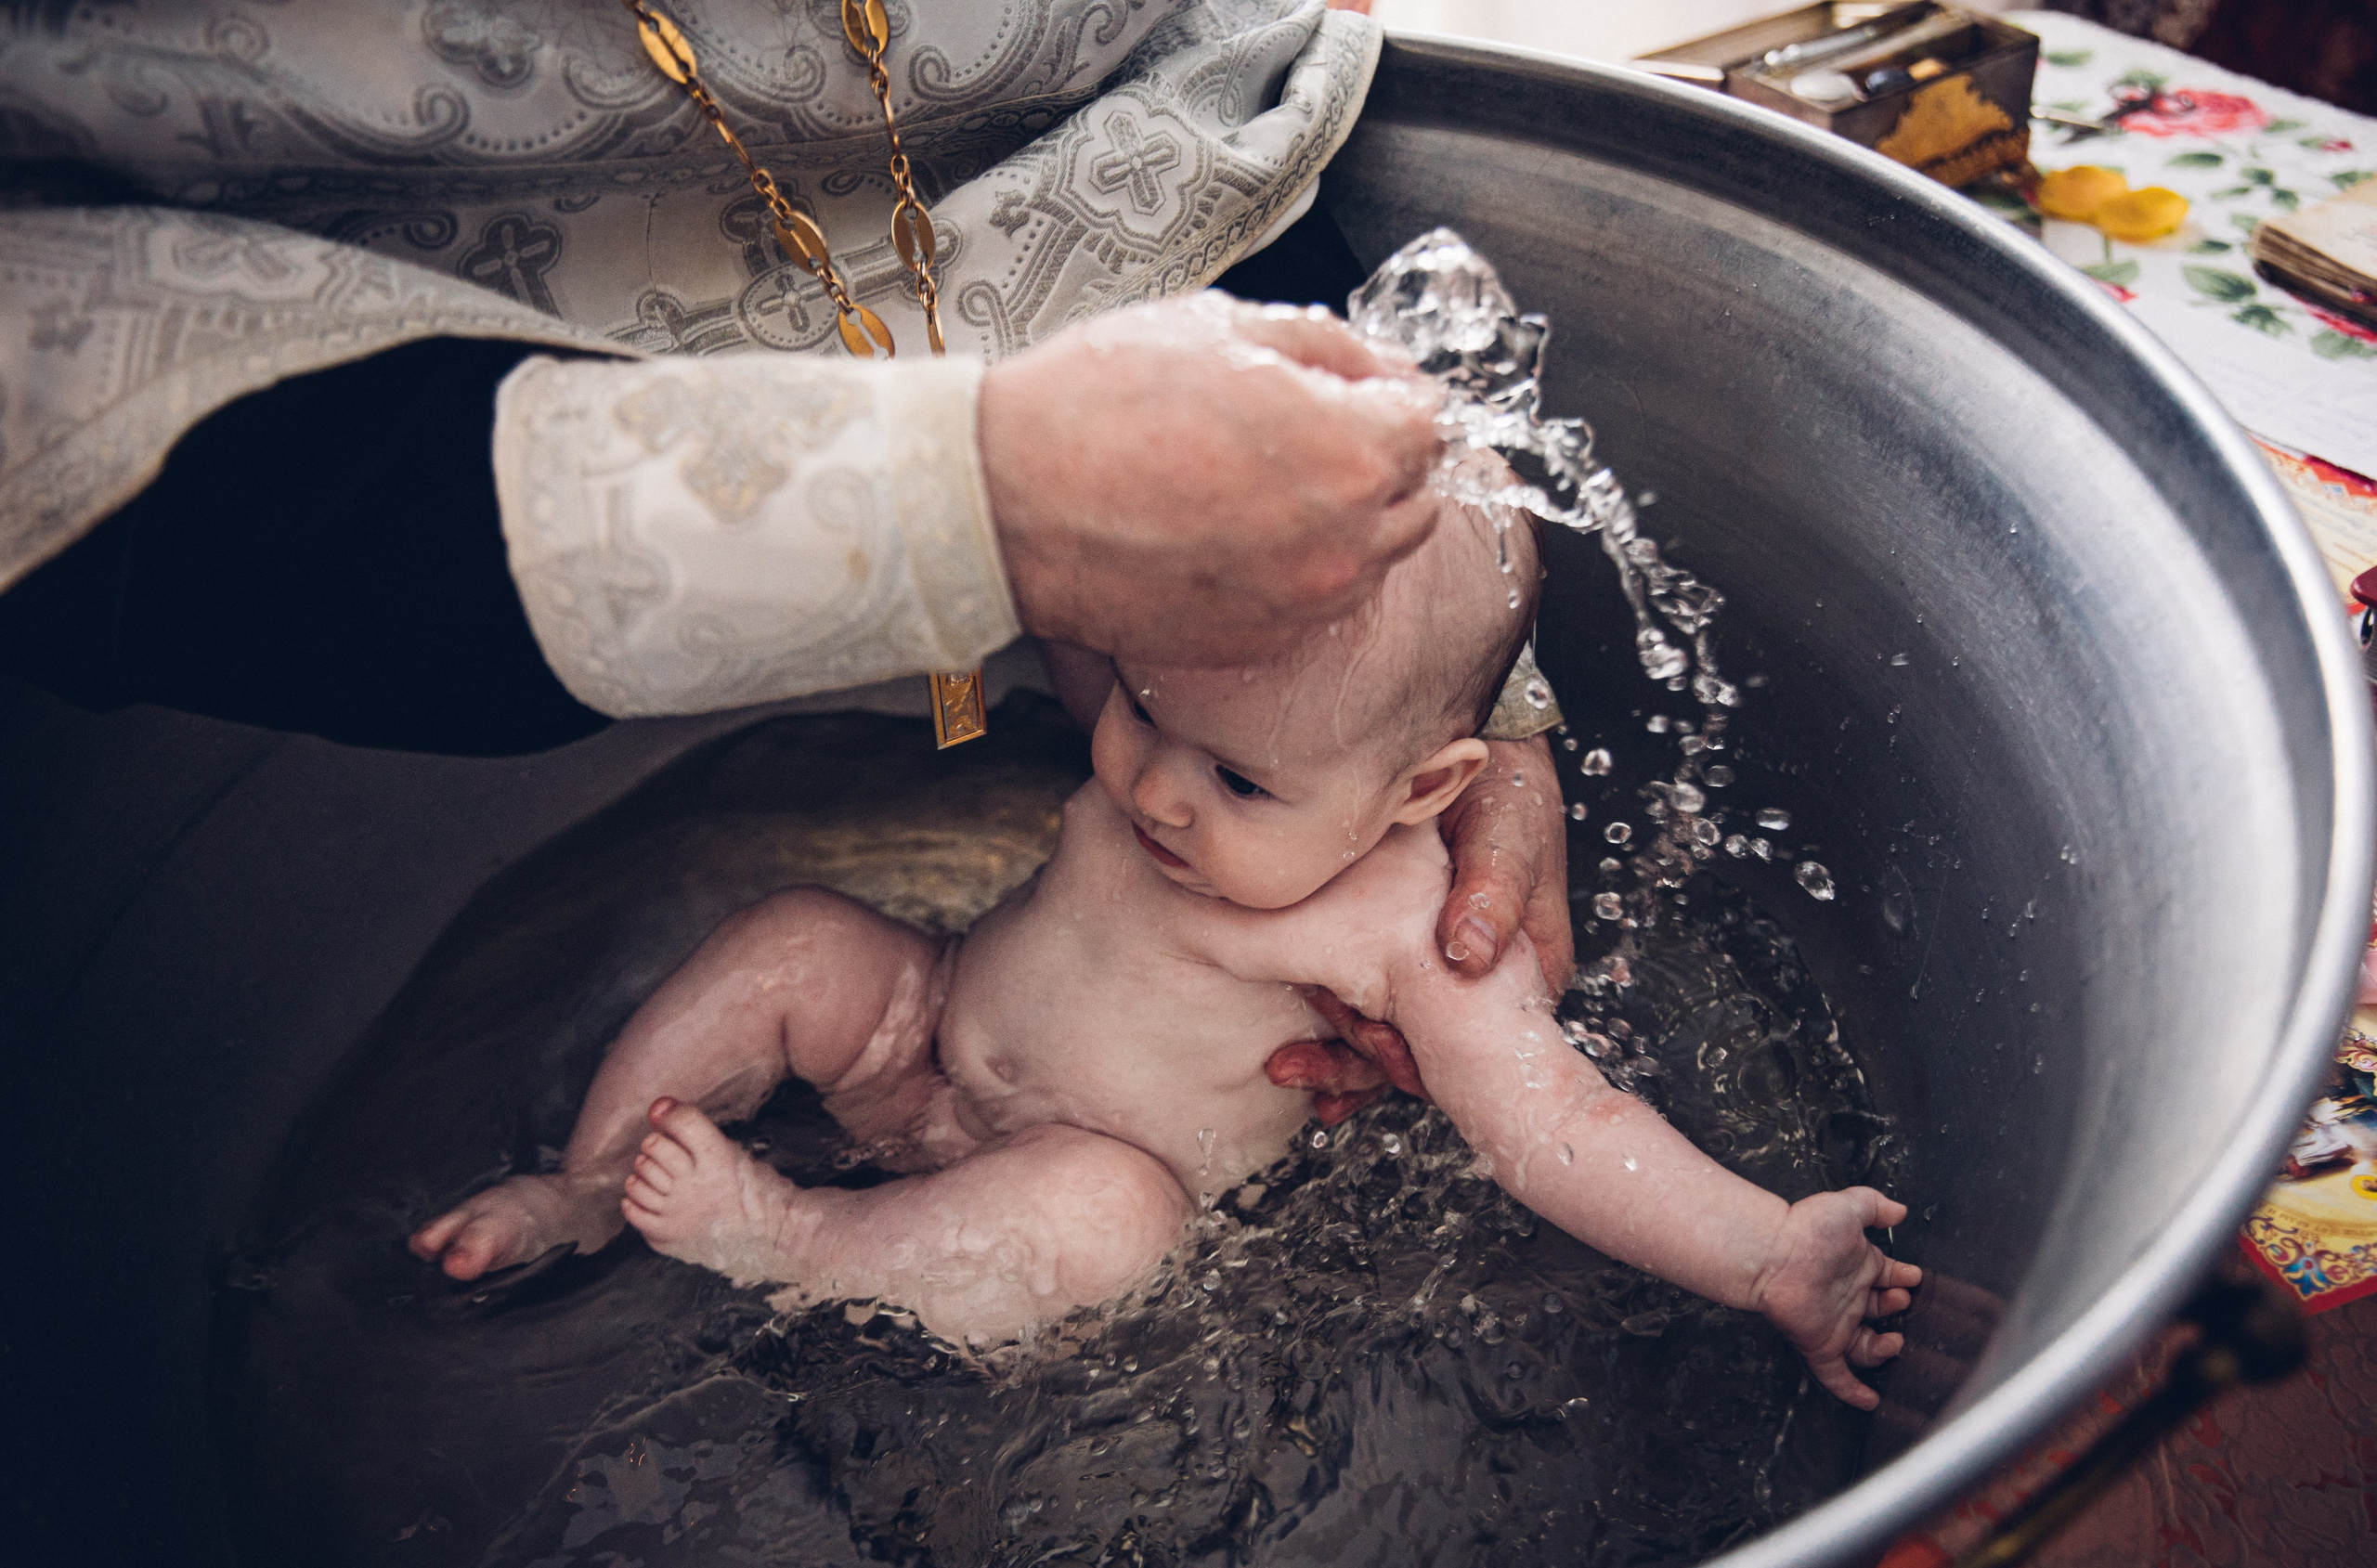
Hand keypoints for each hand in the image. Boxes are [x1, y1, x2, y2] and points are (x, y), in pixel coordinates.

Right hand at [979, 293, 1442, 666]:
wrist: (1011, 503)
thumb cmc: (1103, 401)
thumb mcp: (1222, 326)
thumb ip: (1328, 347)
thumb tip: (1384, 368)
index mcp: (1352, 452)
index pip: (1429, 424)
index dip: (1389, 397)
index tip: (1350, 390)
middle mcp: (1346, 542)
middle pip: (1415, 500)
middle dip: (1378, 463)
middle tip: (1306, 434)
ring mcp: (1303, 602)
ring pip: (1370, 559)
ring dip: (1343, 521)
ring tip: (1261, 486)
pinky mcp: (1258, 642)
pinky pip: (1311, 603)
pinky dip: (1293, 570)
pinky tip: (1231, 534)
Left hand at [1260, 734, 1571, 1112]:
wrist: (1478, 744)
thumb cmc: (1508, 788)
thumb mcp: (1508, 835)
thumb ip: (1493, 891)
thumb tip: (1469, 959)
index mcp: (1524, 969)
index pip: (1473, 1042)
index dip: (1418, 1055)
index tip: (1372, 1041)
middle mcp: (1479, 978)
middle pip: (1425, 1050)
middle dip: (1361, 1065)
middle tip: (1297, 1064)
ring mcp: (1434, 963)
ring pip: (1389, 1027)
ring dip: (1338, 1050)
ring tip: (1285, 1066)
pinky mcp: (1395, 943)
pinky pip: (1363, 990)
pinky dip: (1328, 1004)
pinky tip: (1289, 1035)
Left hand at [1748, 1188, 1922, 1409]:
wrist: (1773, 1253)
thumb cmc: (1806, 1229)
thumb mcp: (1849, 1206)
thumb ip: (1875, 1205)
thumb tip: (1898, 1210)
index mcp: (1857, 1266)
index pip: (1888, 1277)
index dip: (1905, 1279)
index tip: (1915, 1276)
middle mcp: (1847, 1296)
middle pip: (1881, 1312)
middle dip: (1898, 1309)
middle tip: (1903, 1299)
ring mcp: (1835, 1322)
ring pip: (1866, 1346)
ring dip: (1886, 1348)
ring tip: (1895, 1339)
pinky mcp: (1820, 1344)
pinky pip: (1837, 1375)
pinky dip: (1853, 1390)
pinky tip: (1870, 1400)